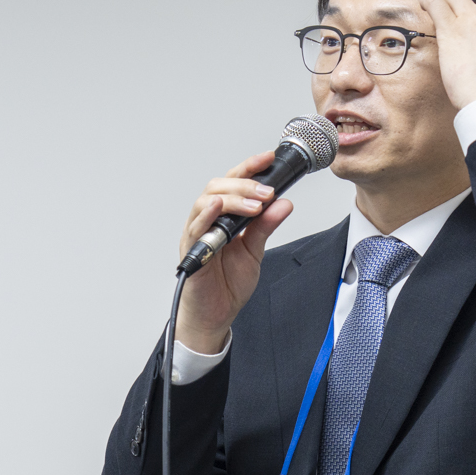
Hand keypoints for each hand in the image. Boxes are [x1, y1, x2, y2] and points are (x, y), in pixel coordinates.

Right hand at [175, 150, 294, 354]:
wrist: (215, 316)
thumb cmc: (227, 284)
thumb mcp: (255, 251)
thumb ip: (266, 227)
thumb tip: (284, 204)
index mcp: (224, 217)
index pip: (234, 183)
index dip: (250, 168)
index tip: (269, 158)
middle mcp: (208, 220)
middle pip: (218, 185)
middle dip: (245, 184)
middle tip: (268, 192)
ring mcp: (198, 234)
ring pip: (206, 201)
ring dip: (232, 198)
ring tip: (255, 203)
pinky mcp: (191, 251)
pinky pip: (195, 228)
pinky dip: (206, 215)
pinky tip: (218, 206)